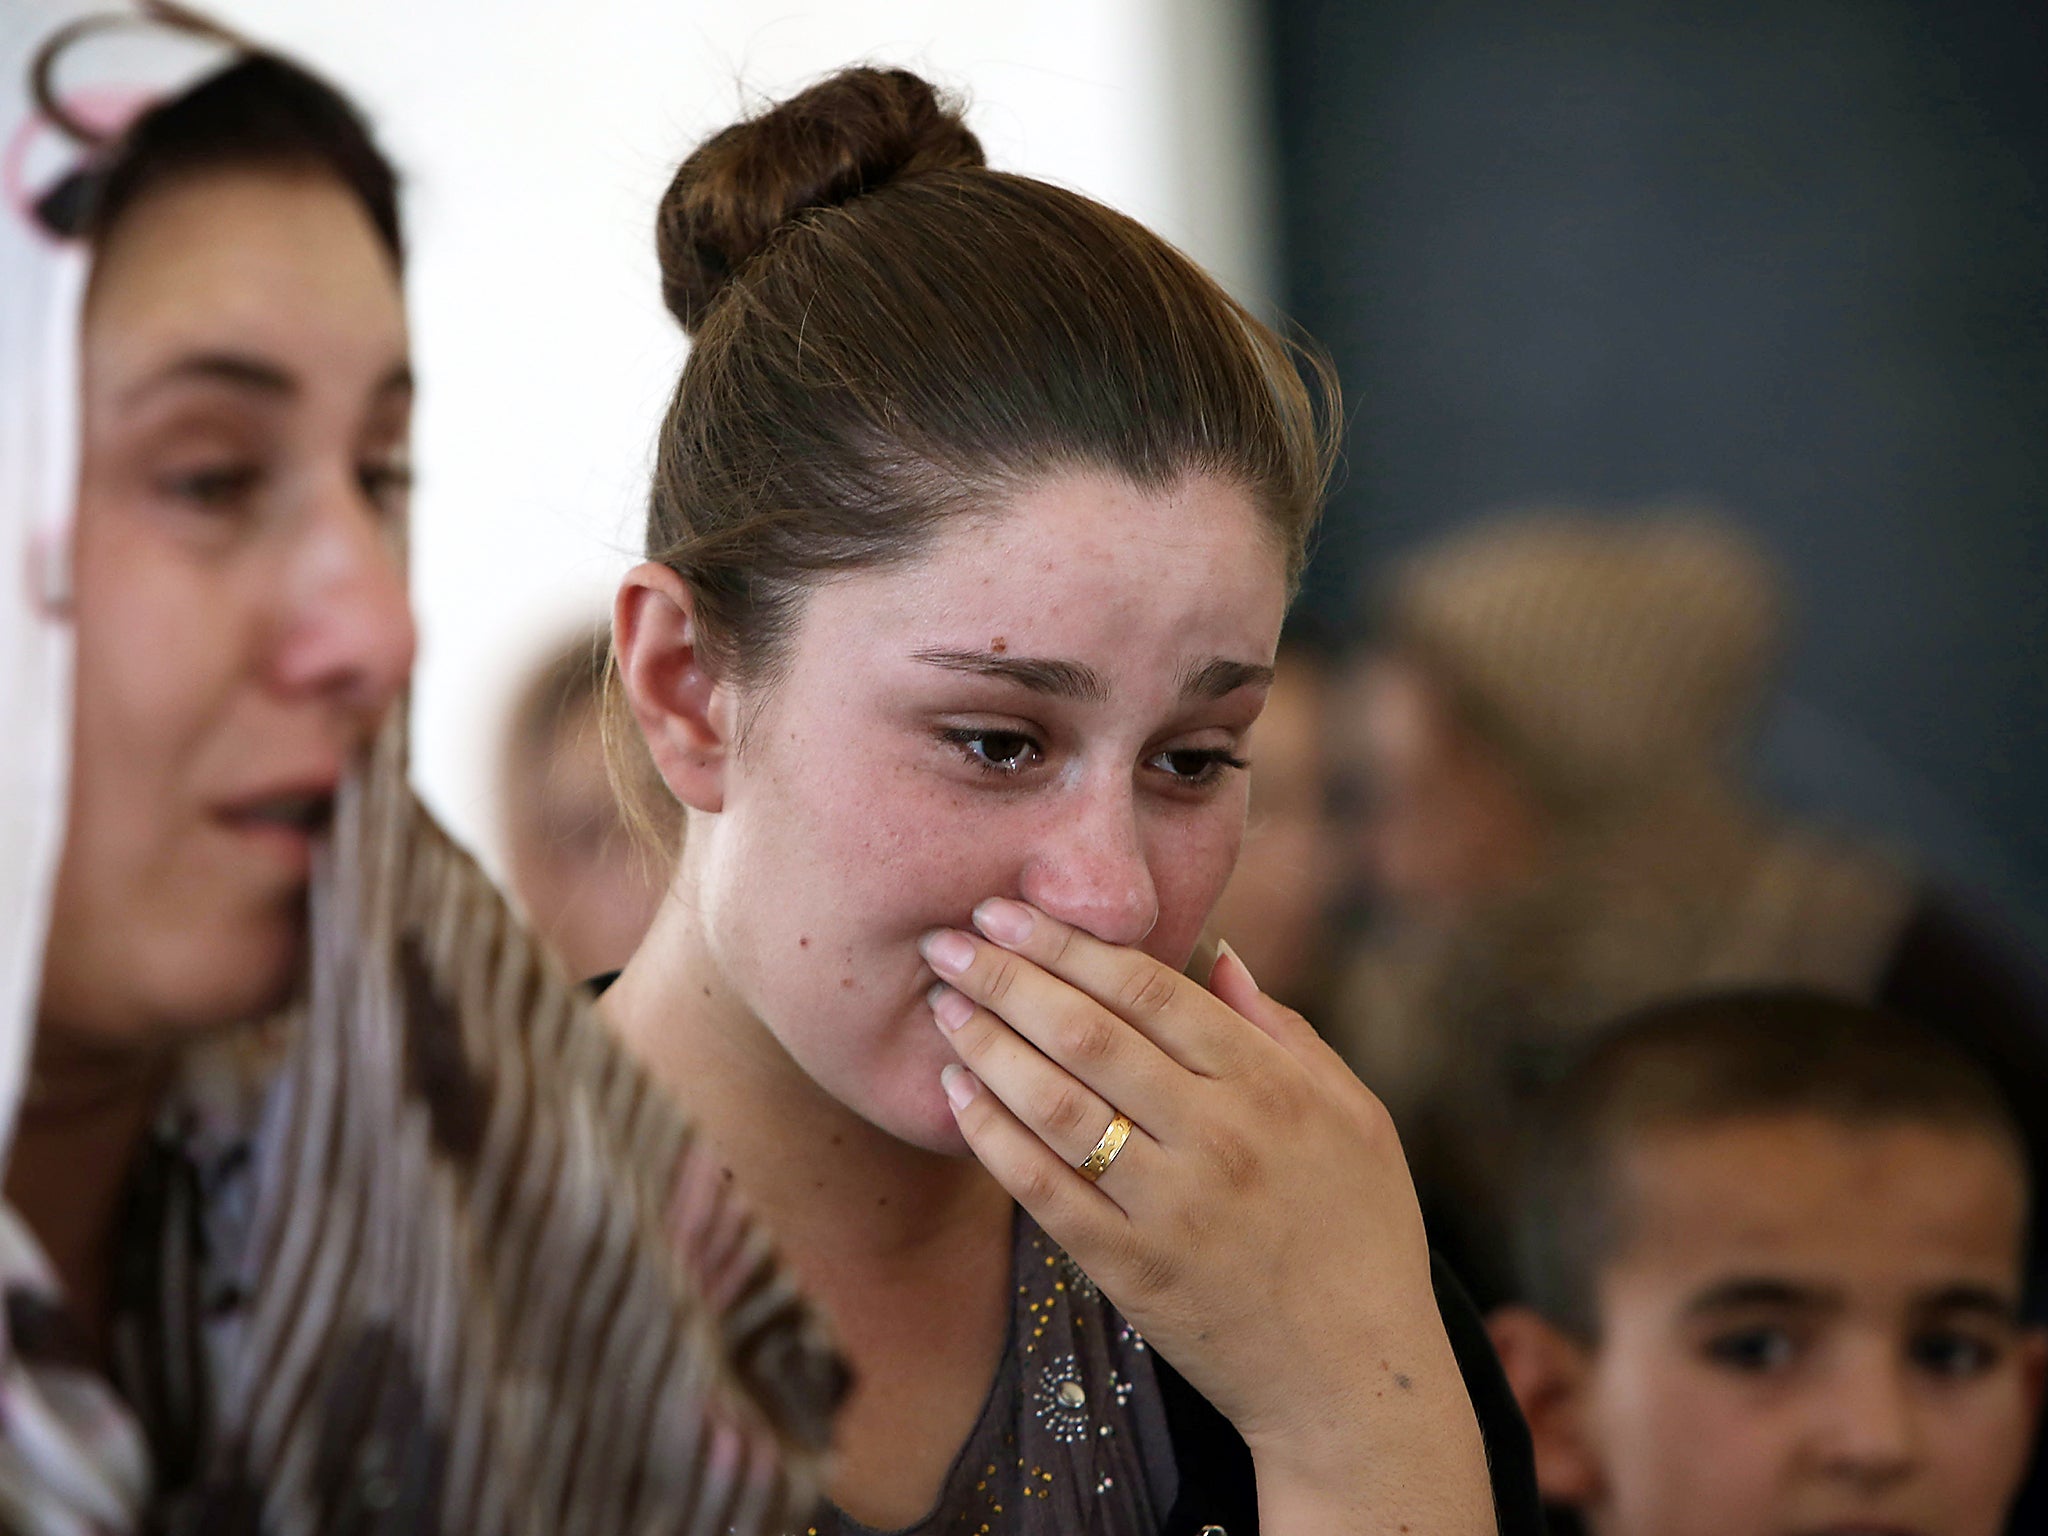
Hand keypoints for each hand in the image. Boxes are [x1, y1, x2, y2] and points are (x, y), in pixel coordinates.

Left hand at [919, 899, 1493, 1531]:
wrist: (1354, 1381)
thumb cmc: (1361, 1233)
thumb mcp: (1354, 1115)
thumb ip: (1283, 1030)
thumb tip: (1219, 951)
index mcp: (1271, 1085)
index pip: (1147, 988)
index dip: (1067, 942)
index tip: (1007, 910)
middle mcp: (1220, 1137)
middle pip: (1088, 1032)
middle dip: (1006, 976)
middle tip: (946, 940)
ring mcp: (1172, 1207)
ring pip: (1055, 1104)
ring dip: (988, 1045)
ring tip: (944, 1006)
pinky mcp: (1133, 1271)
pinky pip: (1044, 1190)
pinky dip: (993, 1136)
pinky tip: (959, 1094)